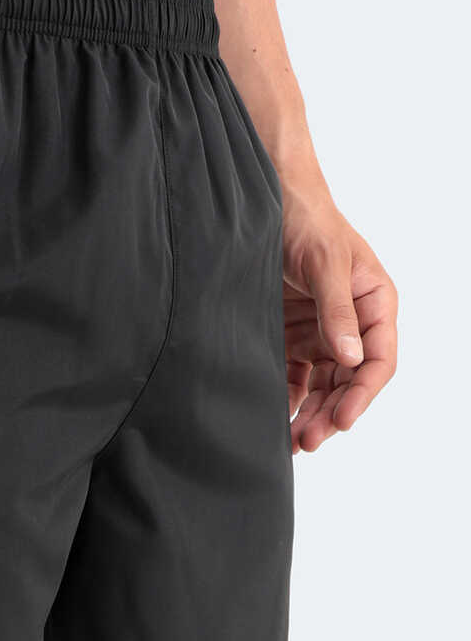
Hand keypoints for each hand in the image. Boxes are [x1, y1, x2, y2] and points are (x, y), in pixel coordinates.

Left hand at [281, 179, 397, 452]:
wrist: (262, 199)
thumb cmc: (305, 219)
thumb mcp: (324, 262)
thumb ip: (336, 310)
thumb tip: (351, 358)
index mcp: (374, 304)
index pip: (379, 359)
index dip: (363, 393)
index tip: (343, 420)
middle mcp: (352, 323)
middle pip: (349, 380)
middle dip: (332, 412)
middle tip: (308, 440)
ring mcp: (320, 330)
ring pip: (322, 384)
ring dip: (310, 412)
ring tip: (293, 442)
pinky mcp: (290, 334)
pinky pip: (294, 375)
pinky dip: (288, 397)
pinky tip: (276, 418)